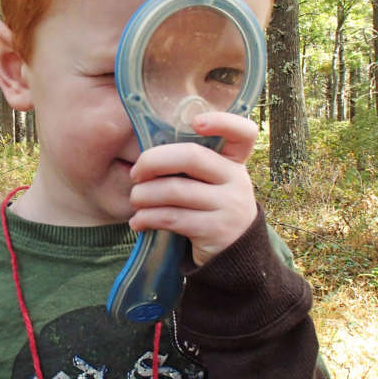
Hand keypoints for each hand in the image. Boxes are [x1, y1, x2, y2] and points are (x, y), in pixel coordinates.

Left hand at [129, 111, 258, 265]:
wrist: (233, 256)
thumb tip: (145, 155)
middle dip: (153, 161)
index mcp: (235, 161)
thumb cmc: (209, 209)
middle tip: (135, 173)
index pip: (243, 133)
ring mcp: (229, 206)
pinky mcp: (215, 230)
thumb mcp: (211, 183)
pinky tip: (138, 222)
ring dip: (144, 195)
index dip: (222, 122)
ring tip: (135, 200)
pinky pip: (171, 217)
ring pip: (175, 190)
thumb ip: (192, 166)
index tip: (195, 122)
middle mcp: (237, 179)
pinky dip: (147, 218)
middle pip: (192, 157)